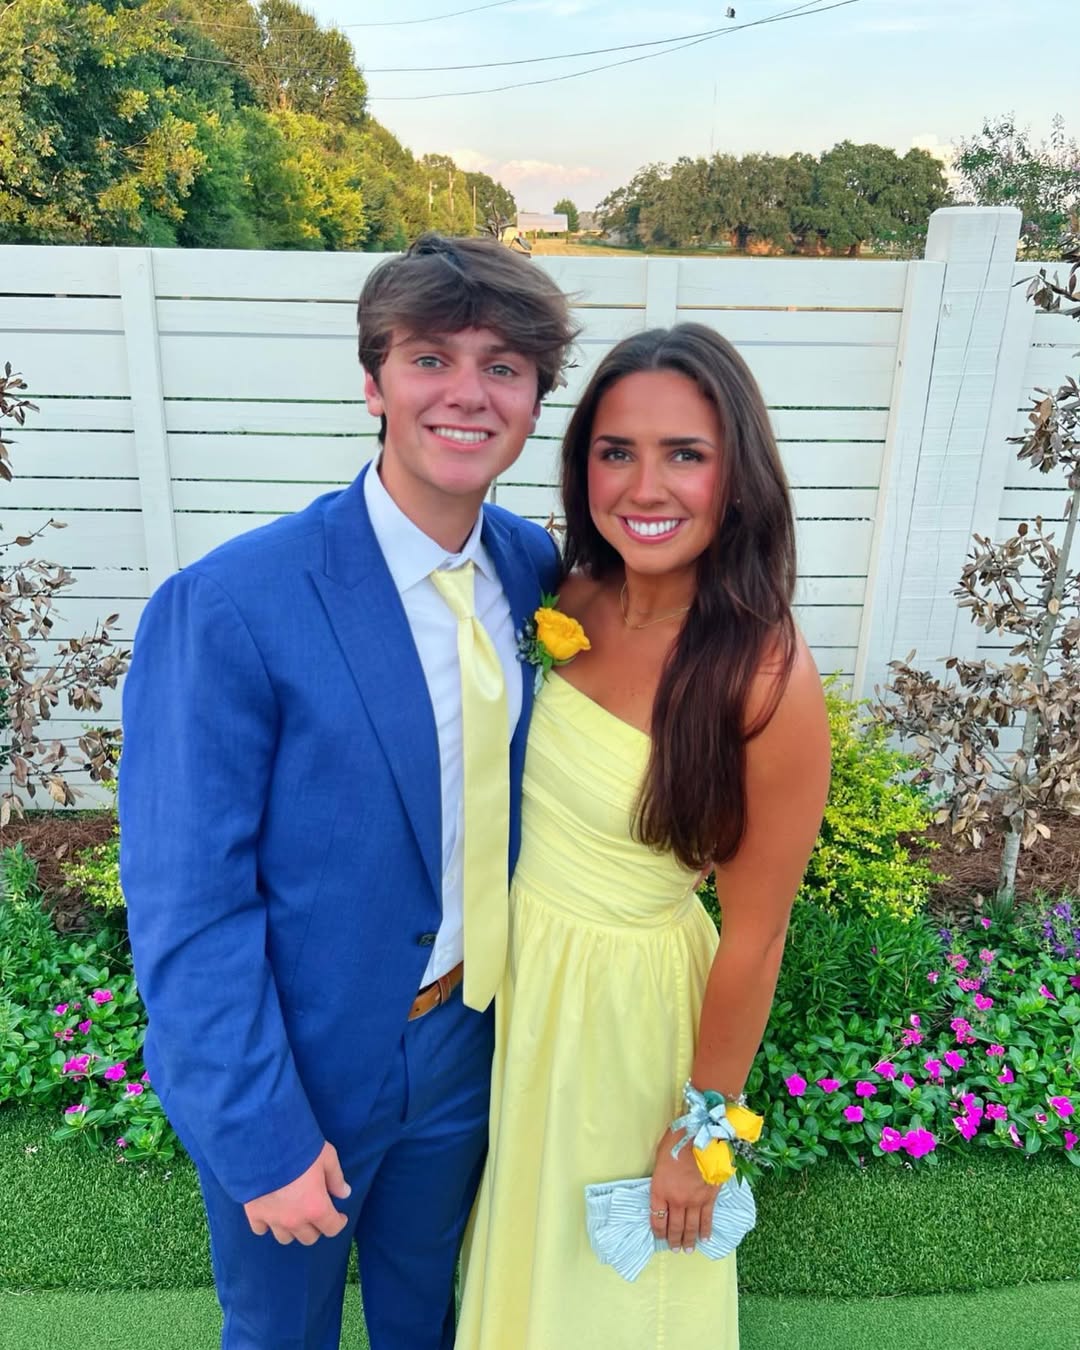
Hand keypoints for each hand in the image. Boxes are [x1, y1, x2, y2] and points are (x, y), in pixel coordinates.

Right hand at [243, 1141, 351, 1245]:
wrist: (265, 1144)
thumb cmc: (300, 1149)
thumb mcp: (327, 1157)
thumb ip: (336, 1178)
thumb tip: (344, 1193)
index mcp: (316, 1207)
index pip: (332, 1228)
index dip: (338, 1222)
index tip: (340, 1216)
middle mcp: (295, 1220)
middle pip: (309, 1237)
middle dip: (316, 1226)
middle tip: (316, 1212)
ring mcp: (273, 1219)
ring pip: (285, 1238)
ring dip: (292, 1229)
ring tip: (294, 1214)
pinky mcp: (254, 1213)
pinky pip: (261, 1229)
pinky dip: (267, 1224)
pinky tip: (271, 1213)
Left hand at [649, 1128, 719, 1252]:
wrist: (703, 1137)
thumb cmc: (678, 1140)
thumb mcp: (660, 1155)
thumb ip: (661, 1174)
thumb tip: (663, 1183)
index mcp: (660, 1189)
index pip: (656, 1218)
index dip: (658, 1231)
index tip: (659, 1237)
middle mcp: (676, 1200)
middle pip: (674, 1226)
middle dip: (674, 1240)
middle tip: (675, 1249)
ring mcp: (694, 1201)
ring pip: (691, 1227)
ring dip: (689, 1240)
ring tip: (687, 1250)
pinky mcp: (709, 1198)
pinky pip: (707, 1219)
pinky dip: (706, 1230)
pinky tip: (704, 1239)